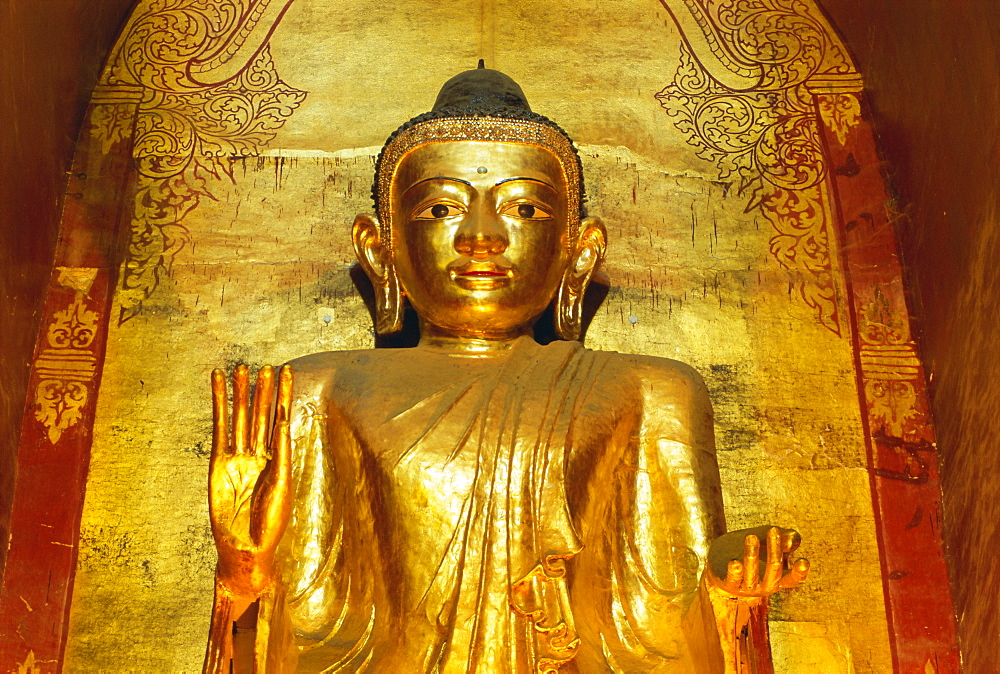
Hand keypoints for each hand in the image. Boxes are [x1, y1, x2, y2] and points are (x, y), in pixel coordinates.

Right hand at [209, 364, 292, 596]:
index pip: (281, 418)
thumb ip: (282, 453)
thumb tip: (283, 422)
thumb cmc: (270, 522)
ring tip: (239, 368)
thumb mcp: (282, 485)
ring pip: (240, 417)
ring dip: (240, 393)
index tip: (288, 370)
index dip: (284, 395)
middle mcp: (258, 453)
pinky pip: (219, 427)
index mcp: (278, 457)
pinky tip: (217, 386)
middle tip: (265, 366)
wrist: (245, 547)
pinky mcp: (218, 461)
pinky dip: (218, 406)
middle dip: (263, 390)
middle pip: (261, 414)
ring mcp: (238, 455)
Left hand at [706, 526, 808, 598]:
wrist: (721, 563)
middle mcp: (765, 585)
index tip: (804, 561)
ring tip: (751, 536)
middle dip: (775, 550)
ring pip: (752, 574)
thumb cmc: (751, 550)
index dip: (799, 572)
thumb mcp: (766, 540)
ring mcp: (747, 586)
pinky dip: (735, 572)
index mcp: (778, 577)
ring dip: (752, 555)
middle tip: (774, 530)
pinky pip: (733, 580)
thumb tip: (792, 537)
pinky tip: (734, 562)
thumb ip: (781, 538)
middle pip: (773, 570)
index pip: (792, 579)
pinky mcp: (729, 584)